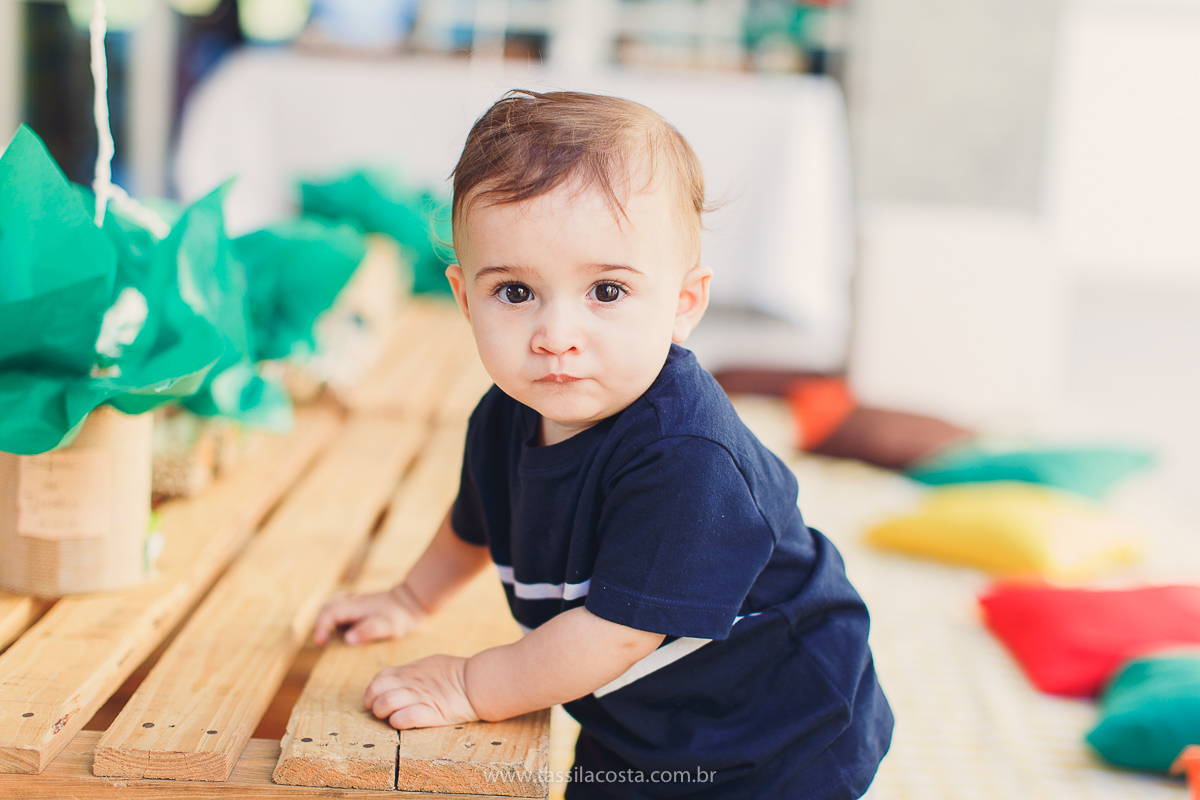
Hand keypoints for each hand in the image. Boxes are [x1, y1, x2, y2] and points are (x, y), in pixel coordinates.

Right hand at [312, 584, 427, 645]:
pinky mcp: (356, 607)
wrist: (410, 602)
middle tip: (322, 642)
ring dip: (327, 622)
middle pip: (326, 607)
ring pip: (331, 608)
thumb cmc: (399, 616)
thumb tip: (347, 639)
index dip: (321, 627)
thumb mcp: (387, 626)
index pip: (330, 612)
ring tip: (330, 639)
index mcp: (355, 605)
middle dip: (320, 624)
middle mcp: (351, 601)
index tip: (320, 642)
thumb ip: (368, 631)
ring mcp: (353, 602)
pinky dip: (335, 622)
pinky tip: (343, 634)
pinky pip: (338, 612)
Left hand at [364, 655, 479, 728]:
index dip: (372, 690)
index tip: (376, 699)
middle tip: (380, 711)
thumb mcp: (428, 665)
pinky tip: (402, 722)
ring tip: (390, 717)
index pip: (379, 678)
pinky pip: (404, 718)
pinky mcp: (431, 713)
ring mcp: (420, 697)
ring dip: (383, 713)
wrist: (477, 682)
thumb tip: (394, 681)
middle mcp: (410, 683)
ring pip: (386, 703)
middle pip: (377, 690)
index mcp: (409, 671)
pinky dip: (398, 721)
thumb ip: (410, 673)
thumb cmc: (455, 674)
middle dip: (373, 703)